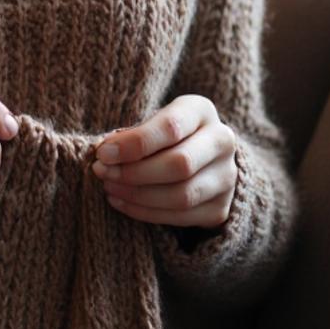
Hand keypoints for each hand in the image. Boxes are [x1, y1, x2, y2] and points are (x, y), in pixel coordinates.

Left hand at [91, 94, 236, 229]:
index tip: (103, 153)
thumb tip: (103, 152)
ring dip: (137, 195)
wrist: (200, 159)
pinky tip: (122, 202)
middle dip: (134, 172)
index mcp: (201, 111)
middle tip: (103, 173)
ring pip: (182, 195)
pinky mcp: (221, 208)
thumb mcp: (151, 123)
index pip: (171, 127)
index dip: (134, 143)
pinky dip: (146, 213)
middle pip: (179, 164)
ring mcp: (226, 178)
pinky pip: (182, 217)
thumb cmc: (164, 135)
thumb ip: (130, 135)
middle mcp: (222, 142)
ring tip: (110, 188)